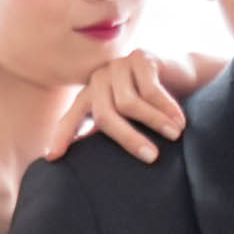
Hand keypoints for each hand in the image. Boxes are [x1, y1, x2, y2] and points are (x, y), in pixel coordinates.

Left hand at [61, 47, 212, 162]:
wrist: (181, 75)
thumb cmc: (152, 106)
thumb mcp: (129, 122)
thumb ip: (111, 136)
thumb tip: (93, 175)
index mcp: (90, 97)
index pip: (71, 118)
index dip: (61, 136)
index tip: (52, 157)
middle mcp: (99, 80)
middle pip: (105, 114)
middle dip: (128, 138)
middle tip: (151, 157)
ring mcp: (118, 67)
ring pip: (129, 103)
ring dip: (154, 122)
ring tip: (175, 136)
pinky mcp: (140, 58)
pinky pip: (151, 89)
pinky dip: (166, 107)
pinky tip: (180, 121)